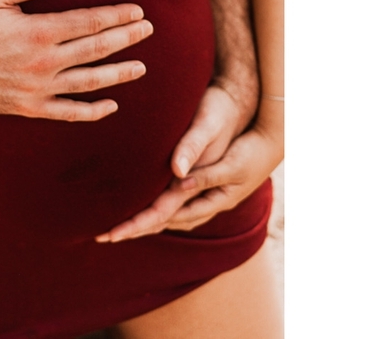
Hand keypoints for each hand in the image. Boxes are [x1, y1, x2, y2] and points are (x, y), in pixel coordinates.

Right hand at [0, 0, 152, 121]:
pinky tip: (112, 104)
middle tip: (148, 30)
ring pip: (89, 82)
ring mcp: (38, 89)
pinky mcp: (30, 107)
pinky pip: (69, 112)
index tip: (137, 11)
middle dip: (126, 38)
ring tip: (141, 67)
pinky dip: (93, 110)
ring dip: (119, 74)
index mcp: (37, 32)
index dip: (116, 16)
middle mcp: (42, 62)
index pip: (88, 23)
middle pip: (96, 50)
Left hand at [98, 111, 282, 241]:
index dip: (136, 225)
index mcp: (208, 199)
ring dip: (146, 222)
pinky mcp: (206, 185)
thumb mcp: (227, 157)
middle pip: (163, 220)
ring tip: (122, 227)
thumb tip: (177, 176)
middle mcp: (205, 203)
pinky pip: (177, 204)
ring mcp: (206, 196)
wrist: (269, 138)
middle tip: (105, 237)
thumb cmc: (246, 145)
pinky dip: (159, 210)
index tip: (112, 234)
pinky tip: (151, 206)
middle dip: (135, 229)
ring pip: (170, 216)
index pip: (163, 215)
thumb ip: (202, 165)